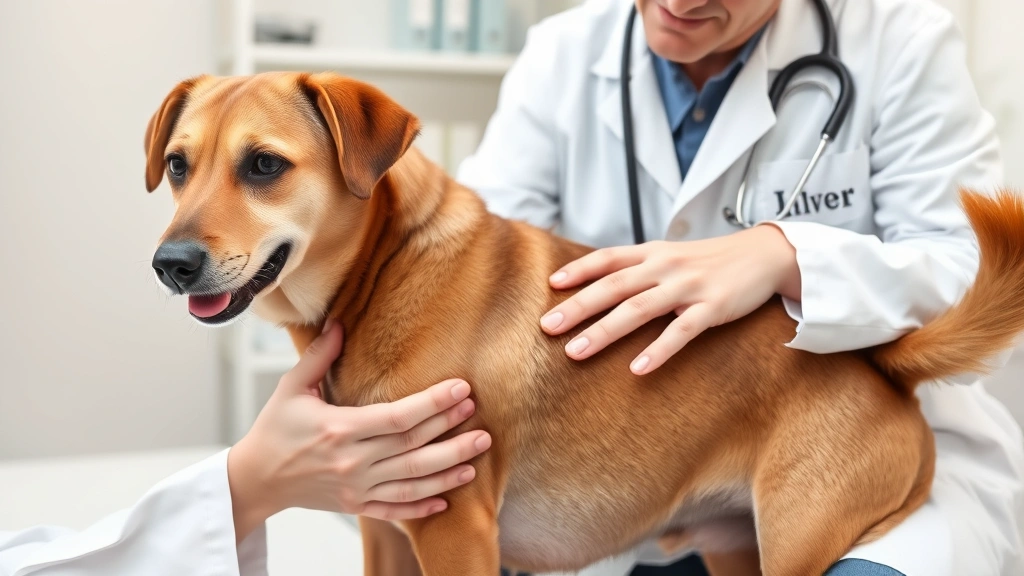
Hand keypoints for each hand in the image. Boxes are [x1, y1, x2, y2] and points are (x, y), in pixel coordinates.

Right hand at [228, 322, 491, 541]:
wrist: (255, 480)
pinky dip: (421, 506)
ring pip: (412, 481)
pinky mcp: (356, 506)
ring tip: (477, 455)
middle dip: (450, 430)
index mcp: (339, 430)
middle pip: (413, 448)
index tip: (460, 389)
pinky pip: (395, 510)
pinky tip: (446, 498)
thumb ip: (319, 356)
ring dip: (448, 469)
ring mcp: (356, 488)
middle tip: (479, 414)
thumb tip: (339, 323)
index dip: (433, 404)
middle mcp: (352, 462)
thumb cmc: (275, 430)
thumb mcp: (292, 388)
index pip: (398, 417)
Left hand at [539, 225, 799, 374]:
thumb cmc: (710, 260)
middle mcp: (665, 266)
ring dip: (605, 331)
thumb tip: (597, 285)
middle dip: (579, 307)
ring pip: (639, 309)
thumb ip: (637, 267)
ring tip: (577, 352)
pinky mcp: (712, 307)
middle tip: (548, 327)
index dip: (579, 270)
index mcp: (652, 253)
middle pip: (614, 286)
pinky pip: (681, 331)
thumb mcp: (670, 255)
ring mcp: (688, 287)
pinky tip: (638, 369)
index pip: (608, 258)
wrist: (764, 254)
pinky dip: (658, 350)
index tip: (551, 285)